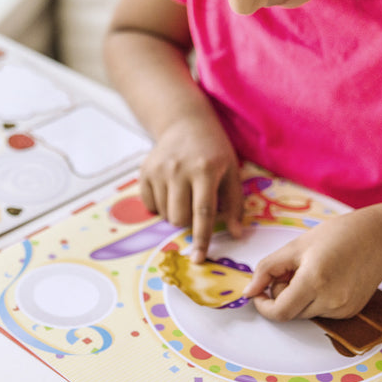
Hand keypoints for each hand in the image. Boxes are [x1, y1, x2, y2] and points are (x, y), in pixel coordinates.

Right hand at [140, 114, 242, 261]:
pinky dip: (161, 205)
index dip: (202, 238)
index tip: (198, 258)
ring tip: (185, 194)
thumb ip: (235, 204)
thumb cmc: (214, 151)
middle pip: (180, 218)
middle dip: (189, 223)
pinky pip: (150, 205)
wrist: (186, 123)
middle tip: (197, 206)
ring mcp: (159, 169)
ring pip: (164, 214)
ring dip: (176, 213)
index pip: (203, 212)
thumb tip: (236, 234)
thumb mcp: (232, 171)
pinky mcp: (145, 171)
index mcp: (205, 169)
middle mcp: (179, 169)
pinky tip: (170, 188)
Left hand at [242, 210, 381, 319]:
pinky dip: (315, 300)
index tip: (259, 294)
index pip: (279, 312)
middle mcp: (330, 300)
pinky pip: (321, 313)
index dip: (264, 306)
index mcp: (314, 281)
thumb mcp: (296, 247)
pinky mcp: (350, 312)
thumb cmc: (337, 236)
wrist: (380, 239)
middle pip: (290, 313)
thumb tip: (248, 292)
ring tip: (311, 272)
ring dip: (298, 298)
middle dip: (282, 296)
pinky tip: (327, 279)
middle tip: (291, 270)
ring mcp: (343, 310)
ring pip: (305, 314)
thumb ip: (267, 269)